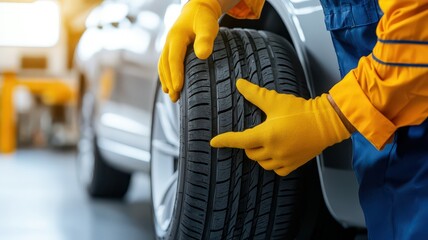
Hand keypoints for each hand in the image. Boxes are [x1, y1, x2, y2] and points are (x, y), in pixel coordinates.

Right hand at [158, 0, 221, 101]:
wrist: (197, 10)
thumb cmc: (204, 19)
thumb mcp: (208, 27)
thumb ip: (205, 40)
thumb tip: (203, 55)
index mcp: (176, 37)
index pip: (174, 58)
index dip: (175, 74)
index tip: (178, 88)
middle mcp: (169, 42)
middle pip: (165, 65)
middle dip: (169, 82)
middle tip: (175, 98)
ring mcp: (168, 46)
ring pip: (163, 66)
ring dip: (166, 81)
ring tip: (172, 96)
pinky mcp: (171, 49)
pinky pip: (165, 64)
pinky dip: (166, 76)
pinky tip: (169, 87)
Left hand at [210, 79, 350, 175]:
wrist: (326, 122)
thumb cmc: (300, 110)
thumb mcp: (275, 100)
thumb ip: (255, 93)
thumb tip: (239, 83)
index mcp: (266, 135)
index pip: (239, 140)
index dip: (225, 140)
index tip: (213, 142)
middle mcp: (273, 151)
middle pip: (250, 152)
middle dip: (248, 144)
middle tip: (254, 134)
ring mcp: (284, 160)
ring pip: (262, 163)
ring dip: (259, 154)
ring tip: (264, 144)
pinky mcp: (294, 165)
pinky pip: (277, 170)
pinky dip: (273, 164)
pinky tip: (275, 155)